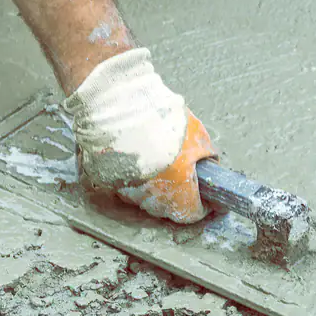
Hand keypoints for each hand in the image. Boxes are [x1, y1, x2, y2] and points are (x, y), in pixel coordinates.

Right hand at [63, 48, 217, 224]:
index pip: (192, 213)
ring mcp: (126, 190)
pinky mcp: (105, 181)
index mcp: (177, 189)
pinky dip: (131, 176)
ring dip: (153, 186)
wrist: (117, 102)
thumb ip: (206, 157)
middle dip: (177, 193)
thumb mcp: (197, 134)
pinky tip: (135, 157)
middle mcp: (150, 197)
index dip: (202, 205)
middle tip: (181, 173)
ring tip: (155, 160)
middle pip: (167, 207)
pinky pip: (123, 186)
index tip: (206, 198)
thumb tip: (210, 167)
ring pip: (144, 198)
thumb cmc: (158, 116)